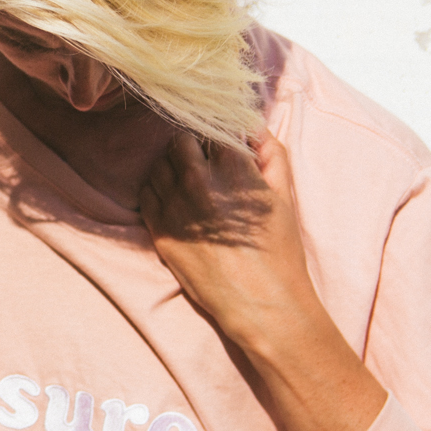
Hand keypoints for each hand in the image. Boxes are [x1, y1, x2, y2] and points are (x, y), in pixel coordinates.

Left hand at [138, 130, 322, 344]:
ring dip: (173, 167)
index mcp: (232, 169)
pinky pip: (146, 192)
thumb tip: (254, 128)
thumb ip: (272, 155)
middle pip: (180, 140)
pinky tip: (176, 200)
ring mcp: (174, 205)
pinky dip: (158, 189)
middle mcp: (198, 182)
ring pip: (160, 164)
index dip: (220, 136)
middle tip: (206, 164)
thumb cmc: (280, 251)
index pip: (213, 128)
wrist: (260, 302)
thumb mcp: (284, 198)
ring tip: (192, 183)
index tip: (224, 147)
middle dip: (194, 147)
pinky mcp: (159, 229)